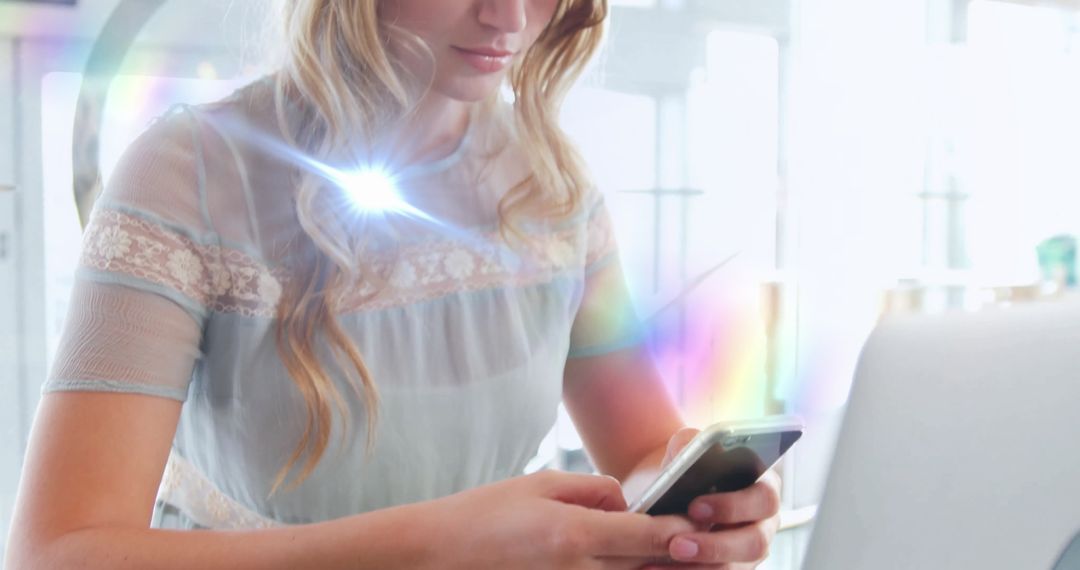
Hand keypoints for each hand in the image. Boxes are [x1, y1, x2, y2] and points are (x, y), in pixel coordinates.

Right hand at [429, 470, 697, 569]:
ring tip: (676, 556)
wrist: (438, 554)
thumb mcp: (540, 484)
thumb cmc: (484, 514)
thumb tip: (626, 502)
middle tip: (709, 546)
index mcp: (575, 535)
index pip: (648, 536)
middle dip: (678, 556)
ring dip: (652, 569)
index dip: (680, 531)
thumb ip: (593, 490)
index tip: (701, 524)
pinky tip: (631, 563)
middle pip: (646, 566)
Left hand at [643, 428, 782, 568]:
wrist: (673, 489)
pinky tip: (654, 568)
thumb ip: (691, 442)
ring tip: (660, 562)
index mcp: (764, 487)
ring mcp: (749, 551)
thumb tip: (688, 451)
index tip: (694, 507)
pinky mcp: (731, 566)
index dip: (733, 506)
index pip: (763, 498)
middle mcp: (764, 523)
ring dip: (699, 569)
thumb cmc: (689, 466)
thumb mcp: (688, 446)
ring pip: (735, 569)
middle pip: (755, 543)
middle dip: (715, 546)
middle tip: (676, 545)